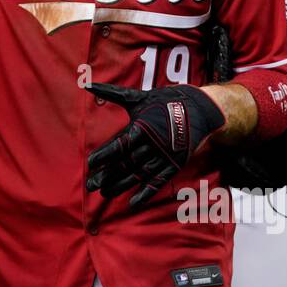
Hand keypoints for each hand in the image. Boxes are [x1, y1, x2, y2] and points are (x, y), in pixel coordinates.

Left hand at [85, 82, 225, 209]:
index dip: (104, 155)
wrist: (198, 109)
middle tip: (91, 186)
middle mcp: (153, 144)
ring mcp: (164, 156)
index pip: (119, 145)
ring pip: (139, 174)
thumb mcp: (138, 97)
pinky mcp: (175, 164)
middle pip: (126, 163)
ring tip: (104, 193)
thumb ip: (112, 93)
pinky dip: (146, 193)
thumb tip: (88, 84)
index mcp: (142, 127)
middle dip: (107, 175)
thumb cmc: (163, 102)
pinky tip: (133, 203)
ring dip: (121, 185)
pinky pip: (159, 182)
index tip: (90, 164)